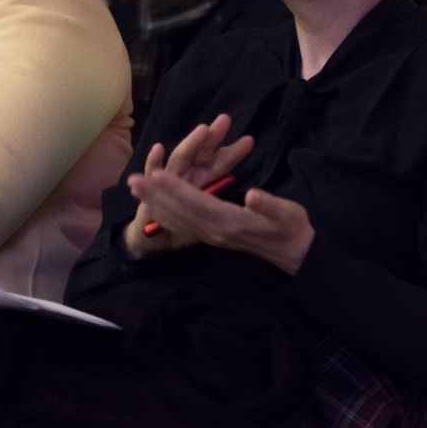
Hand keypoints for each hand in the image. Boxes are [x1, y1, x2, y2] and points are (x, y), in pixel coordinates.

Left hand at [127, 130, 313, 273]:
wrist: (293, 253)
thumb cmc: (291, 228)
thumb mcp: (287, 214)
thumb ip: (269, 206)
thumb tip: (251, 195)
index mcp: (231, 222)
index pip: (198, 203)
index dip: (176, 189)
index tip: (157, 175)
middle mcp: (216, 230)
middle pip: (180, 211)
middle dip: (156, 195)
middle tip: (133, 180)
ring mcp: (212, 235)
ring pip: (178, 218)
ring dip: (156, 203)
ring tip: (135, 189)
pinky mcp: (212, 236)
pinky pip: (183, 225)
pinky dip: (166, 213)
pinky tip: (155, 206)